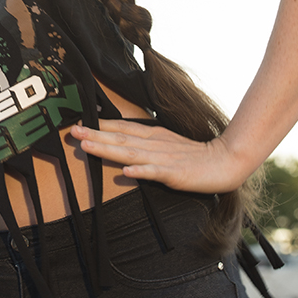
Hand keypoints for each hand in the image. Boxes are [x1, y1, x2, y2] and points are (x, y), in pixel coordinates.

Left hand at [70, 120, 250, 193]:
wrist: (225, 161)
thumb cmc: (192, 155)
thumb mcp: (164, 142)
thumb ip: (143, 140)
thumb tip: (119, 141)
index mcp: (151, 135)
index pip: (120, 127)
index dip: (98, 126)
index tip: (76, 124)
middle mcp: (153, 143)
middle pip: (119, 138)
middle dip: (94, 135)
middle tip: (72, 132)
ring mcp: (163, 158)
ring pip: (130, 152)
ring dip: (107, 149)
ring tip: (87, 147)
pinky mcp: (175, 174)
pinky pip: (156, 172)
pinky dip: (141, 171)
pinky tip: (127, 172)